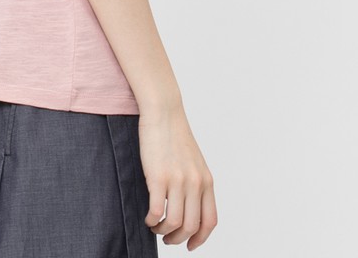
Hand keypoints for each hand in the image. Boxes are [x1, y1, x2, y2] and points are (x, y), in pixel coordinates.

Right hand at [138, 105, 216, 249]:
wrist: (164, 112)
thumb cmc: (175, 136)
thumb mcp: (194, 162)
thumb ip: (196, 184)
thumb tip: (189, 210)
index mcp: (206, 181)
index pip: (209, 221)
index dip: (200, 238)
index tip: (190, 245)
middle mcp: (195, 183)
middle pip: (191, 227)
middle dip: (178, 239)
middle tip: (167, 238)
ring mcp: (178, 180)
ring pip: (174, 224)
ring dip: (162, 232)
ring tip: (155, 226)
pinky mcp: (159, 177)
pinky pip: (156, 212)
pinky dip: (151, 221)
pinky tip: (148, 216)